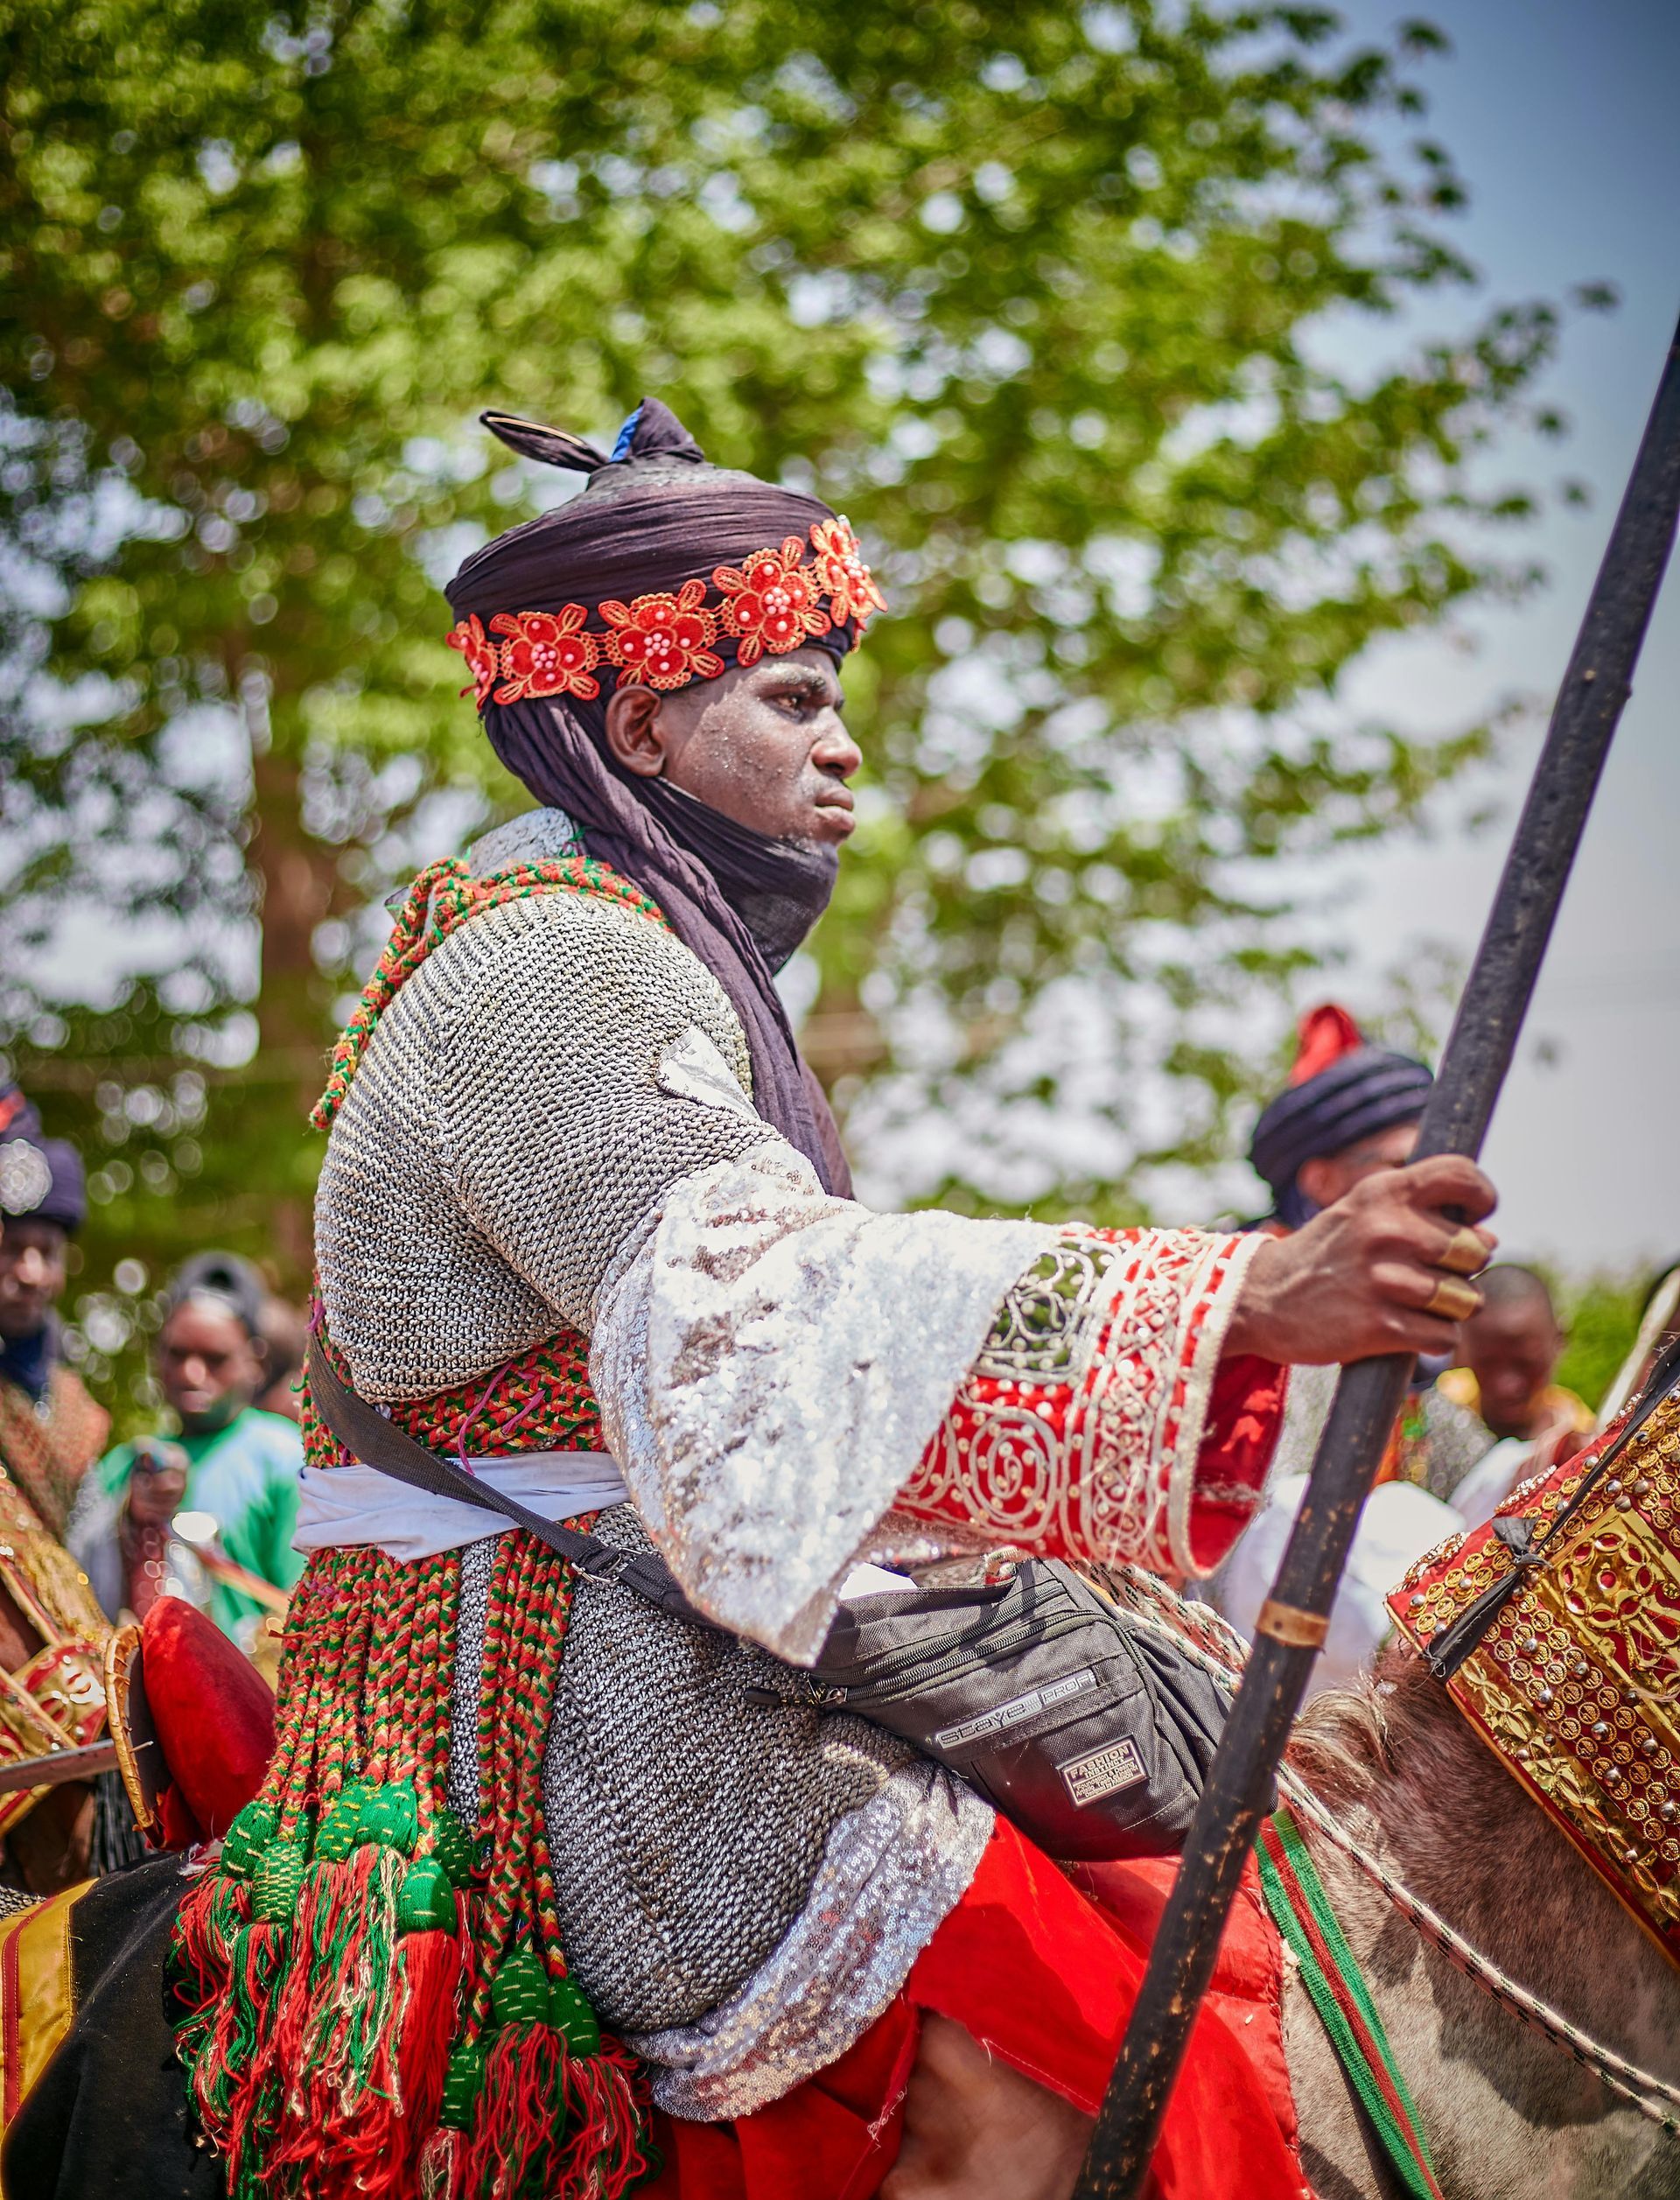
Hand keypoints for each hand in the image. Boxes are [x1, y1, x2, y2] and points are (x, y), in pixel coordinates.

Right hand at [1225, 1155, 1497, 1365]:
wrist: (1262, 1299)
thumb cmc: (1326, 1255)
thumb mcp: (1361, 1212)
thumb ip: (1421, 1214)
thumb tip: (1490, 1240)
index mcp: (1382, 1191)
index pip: (1461, 1175)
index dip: (1483, 1195)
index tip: (1477, 1214)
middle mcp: (1385, 1229)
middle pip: (1476, 1249)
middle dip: (1464, 1268)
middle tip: (1430, 1273)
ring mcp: (1383, 1279)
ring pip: (1466, 1299)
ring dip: (1450, 1309)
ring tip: (1413, 1304)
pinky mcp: (1379, 1327)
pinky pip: (1443, 1337)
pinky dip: (1432, 1339)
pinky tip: (1403, 1330)